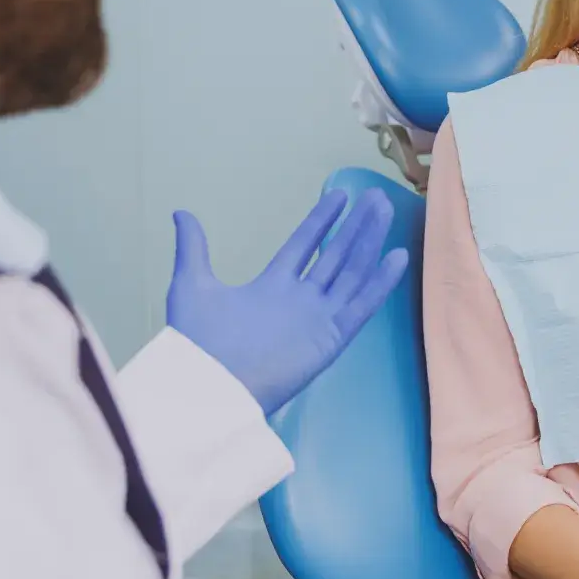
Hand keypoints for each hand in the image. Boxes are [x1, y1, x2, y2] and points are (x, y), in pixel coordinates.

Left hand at [166, 189, 408, 414]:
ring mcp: (318, 319)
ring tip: (386, 211)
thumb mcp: (191, 285)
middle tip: (376, 197)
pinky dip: (380, 283)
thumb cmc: (198, 339)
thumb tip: (181, 212)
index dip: (322, 220)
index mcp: (271, 287)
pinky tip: (397, 257)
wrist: (208, 383)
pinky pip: (361, 306)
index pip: (304, 246)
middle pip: (336, 256)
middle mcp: (300, 301)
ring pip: (352, 273)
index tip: (339, 195)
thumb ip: (193, 249)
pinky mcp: (330, 338)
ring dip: (370, 242)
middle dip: (356, 227)